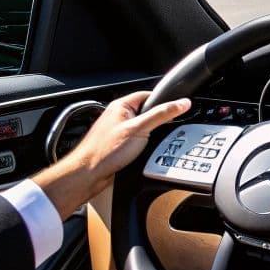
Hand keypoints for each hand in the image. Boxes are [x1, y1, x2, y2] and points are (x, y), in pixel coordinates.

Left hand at [32, 91, 190, 217]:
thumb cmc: (105, 151)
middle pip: (146, 112)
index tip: (175, 109)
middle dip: (156, 122)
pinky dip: (142, 146)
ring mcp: (117, 131)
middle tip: (161, 130)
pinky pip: (135, 141)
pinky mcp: (117, 145)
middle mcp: (117, 116)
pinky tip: (141, 154)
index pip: (148, 95)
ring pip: (141, 128)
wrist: (88, 174)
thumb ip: (162, 114)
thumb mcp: (140, 129)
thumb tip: (181, 103)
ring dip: (148, 136)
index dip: (162, 102)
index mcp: (121, 105)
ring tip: (148, 144)